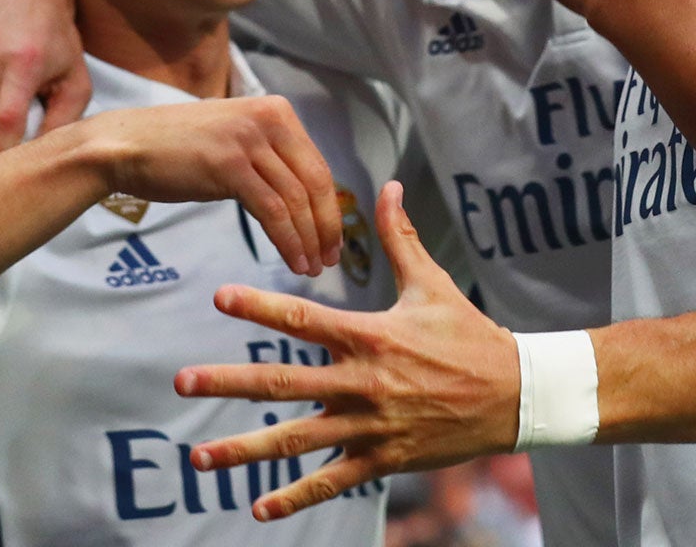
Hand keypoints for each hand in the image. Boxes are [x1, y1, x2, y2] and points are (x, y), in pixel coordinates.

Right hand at [76, 97, 343, 276]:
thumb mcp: (235, 140)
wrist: (124, 146)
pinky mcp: (230, 166)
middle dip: (327, 225)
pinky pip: (272, 211)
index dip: (330, 206)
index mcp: (277, 111)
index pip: (317, 165)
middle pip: (315, 181)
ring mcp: (250, 140)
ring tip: (312, 267)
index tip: (334, 236)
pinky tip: (293, 261)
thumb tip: (302, 193)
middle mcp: (270, 119)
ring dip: (309, 239)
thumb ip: (269, 157)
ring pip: (296, 199)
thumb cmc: (177, 149)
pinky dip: (288, 240)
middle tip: (331, 258)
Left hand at [174, 182, 520, 520]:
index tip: (219, 297)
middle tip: (181, 382)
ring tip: (200, 458)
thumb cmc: (468, 334)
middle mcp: (362, 382)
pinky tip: (258, 508)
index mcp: (371, 336)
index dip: (260, 305)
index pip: (305, 318)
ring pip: (297, 440)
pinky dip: (294, 497)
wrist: (513, 393)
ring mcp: (370, 425)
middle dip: (228, 382)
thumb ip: (400, 238)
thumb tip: (388, 186)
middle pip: (283, 383)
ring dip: (245, 450)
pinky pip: (331, 480)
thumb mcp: (433, 283)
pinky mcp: (382, 458)